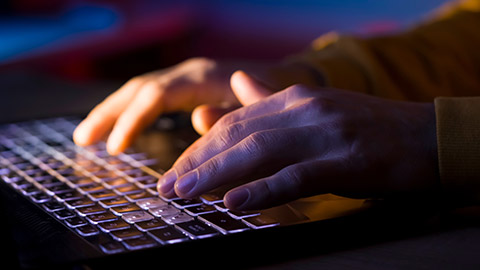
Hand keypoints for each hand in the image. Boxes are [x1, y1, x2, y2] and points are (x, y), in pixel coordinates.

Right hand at [73, 57, 274, 154]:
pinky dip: (129, 111)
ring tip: (87, 136)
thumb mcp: (256, 109)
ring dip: (112, 111)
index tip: (115, 148)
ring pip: (139, 89)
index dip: (133, 120)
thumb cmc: (274, 97)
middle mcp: (188, 73)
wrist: (287, 78)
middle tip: (83, 140)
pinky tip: (117, 127)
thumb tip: (197, 119)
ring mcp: (185, 77)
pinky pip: (149, 95)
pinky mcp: (185, 86)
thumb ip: (230, 114)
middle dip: (109, 113)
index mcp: (202, 77)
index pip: (156, 95)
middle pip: (138, 89)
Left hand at [158, 71, 438, 210]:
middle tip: (168, 186)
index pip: (234, 121)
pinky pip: (295, 176)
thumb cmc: (366, 128)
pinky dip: (262, 190)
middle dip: (198, 161)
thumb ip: (271, 99)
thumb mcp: (315, 109)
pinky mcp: (346, 160)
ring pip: (258, 152)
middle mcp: (304, 108)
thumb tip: (234, 86)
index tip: (177, 169)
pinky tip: (233, 203)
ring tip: (184, 193)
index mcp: (295, 97)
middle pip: (238, 134)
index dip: (200, 146)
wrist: (426, 136)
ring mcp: (325, 133)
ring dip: (215, 174)